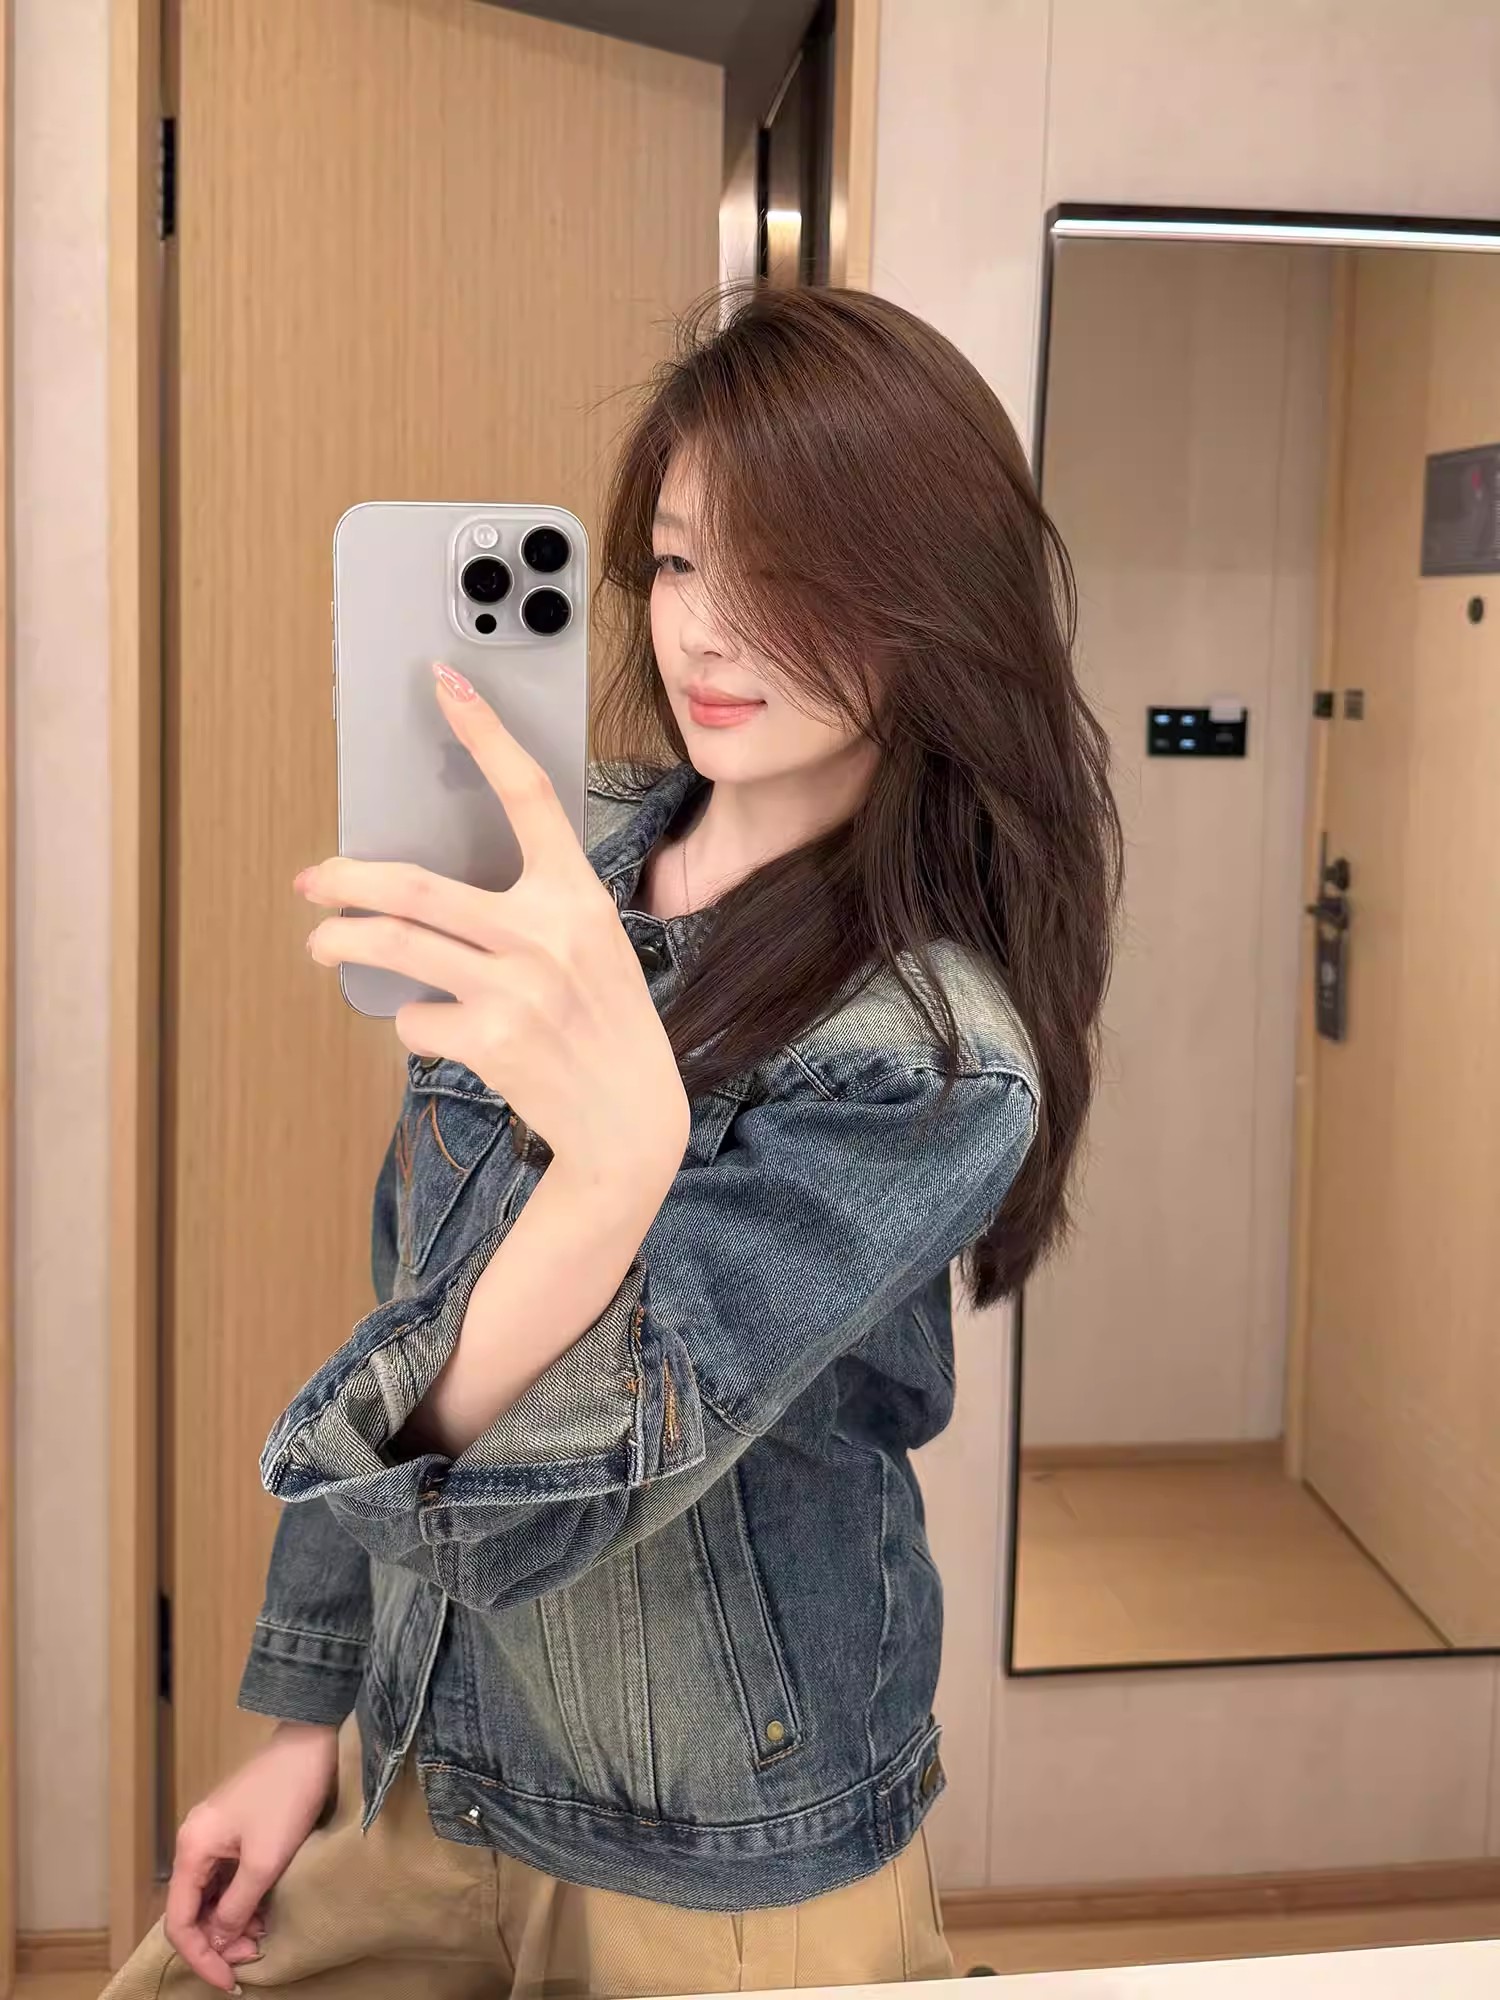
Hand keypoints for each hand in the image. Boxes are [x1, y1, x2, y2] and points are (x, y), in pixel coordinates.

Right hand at [164, 1720, 338, 1992]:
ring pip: (211, 1897)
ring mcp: (213, 1835)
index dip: (201, 1957)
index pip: (179, 1921)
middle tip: (252, 1958)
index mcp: (192, 1849)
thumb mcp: (265, 1861)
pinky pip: (226, 1879)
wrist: (310, 1743)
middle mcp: (194, 1843)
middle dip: (218, 1941)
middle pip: (193, 1911)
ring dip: (231, 1923)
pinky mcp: (233, 1831)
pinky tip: (263, 1912)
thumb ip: (237, 1907)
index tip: (228, 1981)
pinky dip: (241, 1901)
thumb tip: (220, 1940)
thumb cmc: (287, 1797)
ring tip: (261, 1937)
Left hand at [298, 662, 690, 1174]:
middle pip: (416, 886)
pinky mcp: (493, 1042)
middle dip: (346, 880)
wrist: (631, 1122)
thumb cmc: (603, 1026)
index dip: (485, 734)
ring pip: (396, 947)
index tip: (445, 683)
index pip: (529, 796)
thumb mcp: (592, 950)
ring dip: (342, 943)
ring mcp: (519, 989)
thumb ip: (531, 912)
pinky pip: (415, 1019)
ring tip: (322, 944)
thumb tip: (423, 894)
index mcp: (579, 897)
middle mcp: (549, 934)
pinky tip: (443, 1032)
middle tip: (312, 879)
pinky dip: (414, 1023)